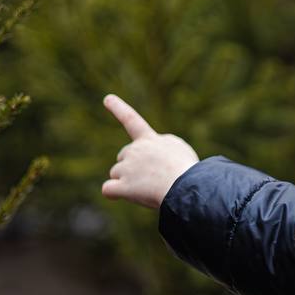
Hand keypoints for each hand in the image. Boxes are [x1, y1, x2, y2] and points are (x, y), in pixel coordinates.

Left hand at [101, 93, 200, 209]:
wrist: (186, 186)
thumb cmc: (188, 169)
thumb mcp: (179, 149)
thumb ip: (162, 149)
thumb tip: (149, 161)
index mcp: (150, 139)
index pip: (132, 120)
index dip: (118, 108)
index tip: (107, 98)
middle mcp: (135, 149)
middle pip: (123, 156)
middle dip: (132, 166)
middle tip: (152, 177)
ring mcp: (127, 168)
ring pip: (116, 174)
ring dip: (127, 181)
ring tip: (148, 189)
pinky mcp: (123, 186)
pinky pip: (109, 189)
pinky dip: (113, 193)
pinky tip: (122, 195)